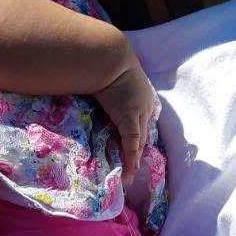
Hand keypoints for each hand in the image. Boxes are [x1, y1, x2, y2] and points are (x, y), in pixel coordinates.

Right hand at [93, 53, 159, 182]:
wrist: (109, 59)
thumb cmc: (105, 62)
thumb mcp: (110, 74)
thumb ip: (104, 84)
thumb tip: (90, 87)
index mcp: (142, 95)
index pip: (142, 120)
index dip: (138, 135)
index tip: (134, 148)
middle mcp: (145, 105)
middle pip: (143, 134)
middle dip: (139, 151)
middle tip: (134, 168)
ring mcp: (140, 113)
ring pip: (139, 142)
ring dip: (134, 160)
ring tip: (129, 177)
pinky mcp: (131, 120)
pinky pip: (132, 145)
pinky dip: (130, 160)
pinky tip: (129, 174)